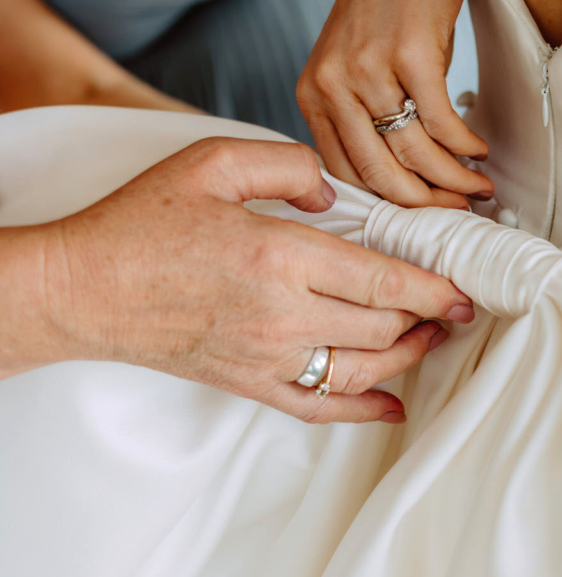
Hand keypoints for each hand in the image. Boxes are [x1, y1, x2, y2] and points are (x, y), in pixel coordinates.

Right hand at [43, 138, 474, 423]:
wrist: (83, 289)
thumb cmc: (142, 225)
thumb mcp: (212, 164)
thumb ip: (285, 166)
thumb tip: (332, 193)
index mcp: (280, 256)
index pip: (381, 280)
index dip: (433, 289)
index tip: (463, 292)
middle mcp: (282, 314)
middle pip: (382, 326)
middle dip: (428, 319)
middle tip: (452, 308)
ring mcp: (267, 357)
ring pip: (362, 370)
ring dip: (407, 358)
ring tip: (430, 339)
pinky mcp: (250, 384)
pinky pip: (318, 408)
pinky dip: (362, 412)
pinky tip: (392, 407)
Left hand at [296, 0, 492, 208]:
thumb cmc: (382, 4)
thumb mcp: (352, 66)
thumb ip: (360, 117)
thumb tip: (401, 174)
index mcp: (315, 95)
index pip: (346, 173)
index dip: (389, 204)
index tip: (419, 216)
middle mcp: (335, 86)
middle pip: (380, 174)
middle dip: (424, 204)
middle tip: (453, 210)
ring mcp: (370, 71)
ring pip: (415, 154)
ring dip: (454, 179)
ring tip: (476, 186)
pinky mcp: (411, 55)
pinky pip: (442, 123)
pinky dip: (465, 146)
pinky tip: (477, 150)